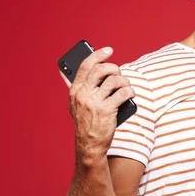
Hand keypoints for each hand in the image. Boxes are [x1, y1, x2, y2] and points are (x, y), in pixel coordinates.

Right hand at [60, 47, 135, 162]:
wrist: (89, 145)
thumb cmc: (85, 123)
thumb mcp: (74, 104)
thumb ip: (74, 88)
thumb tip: (64, 71)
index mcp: (75, 90)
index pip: (86, 65)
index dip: (98, 55)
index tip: (108, 50)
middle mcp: (84, 94)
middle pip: (101, 69)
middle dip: (114, 68)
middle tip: (118, 74)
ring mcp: (95, 102)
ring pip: (114, 80)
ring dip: (124, 82)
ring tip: (126, 87)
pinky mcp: (107, 110)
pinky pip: (123, 93)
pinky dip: (130, 92)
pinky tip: (131, 95)